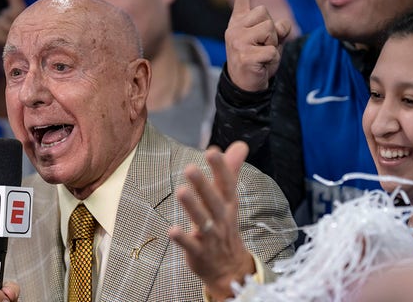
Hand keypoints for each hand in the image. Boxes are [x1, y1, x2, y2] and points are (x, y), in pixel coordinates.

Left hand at [169, 141, 255, 300]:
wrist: (230, 269)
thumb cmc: (225, 226)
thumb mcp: (229, 199)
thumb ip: (231, 171)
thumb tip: (241, 144)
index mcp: (228, 204)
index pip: (227, 184)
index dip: (221, 168)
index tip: (212, 150)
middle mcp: (221, 219)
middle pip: (213, 200)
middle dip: (203, 185)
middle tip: (190, 168)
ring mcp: (210, 237)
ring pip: (202, 221)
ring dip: (192, 207)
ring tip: (181, 191)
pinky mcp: (199, 253)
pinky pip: (191, 246)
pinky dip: (182, 239)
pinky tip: (171, 230)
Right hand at [225, 0, 292, 91]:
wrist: (246, 86)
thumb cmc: (258, 61)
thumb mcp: (269, 42)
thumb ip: (276, 30)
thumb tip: (281, 25)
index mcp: (239, 23)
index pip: (242, 1)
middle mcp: (235, 30)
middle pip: (264, 14)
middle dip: (272, 31)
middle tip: (263, 47)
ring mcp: (238, 42)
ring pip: (269, 29)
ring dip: (273, 44)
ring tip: (263, 55)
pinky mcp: (245, 56)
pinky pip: (271, 50)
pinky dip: (273, 59)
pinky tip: (262, 65)